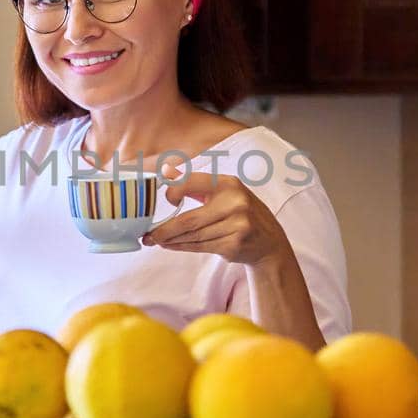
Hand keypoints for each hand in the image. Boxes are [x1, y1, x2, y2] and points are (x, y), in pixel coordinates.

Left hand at [142, 171, 289, 266]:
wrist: (269, 242)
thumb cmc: (241, 212)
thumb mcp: (224, 191)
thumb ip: (194, 183)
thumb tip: (166, 170)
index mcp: (228, 183)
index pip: (192, 184)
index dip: (174, 192)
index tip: (166, 201)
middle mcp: (234, 203)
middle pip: (189, 220)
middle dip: (165, 229)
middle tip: (148, 235)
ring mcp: (236, 225)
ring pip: (193, 236)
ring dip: (171, 240)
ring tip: (156, 241)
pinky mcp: (234, 245)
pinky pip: (201, 247)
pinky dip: (183, 247)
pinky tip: (172, 246)